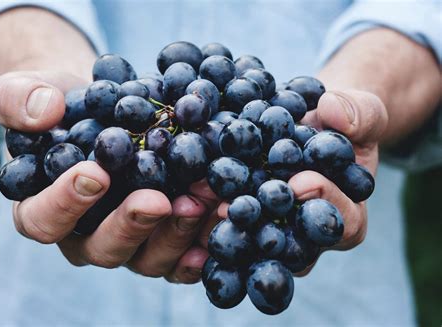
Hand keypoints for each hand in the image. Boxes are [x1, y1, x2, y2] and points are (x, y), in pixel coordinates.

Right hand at [0, 70, 218, 282]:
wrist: (104, 110)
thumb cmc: (62, 106)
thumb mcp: (28, 91)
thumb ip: (20, 99)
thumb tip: (44, 111)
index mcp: (43, 209)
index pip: (44, 220)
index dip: (65, 204)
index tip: (95, 174)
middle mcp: (86, 235)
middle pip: (103, 248)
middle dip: (132, 225)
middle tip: (158, 200)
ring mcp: (129, 241)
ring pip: (148, 258)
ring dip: (177, 233)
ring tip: (202, 200)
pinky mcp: (162, 237)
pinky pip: (182, 255)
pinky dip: (202, 242)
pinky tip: (221, 220)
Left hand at [197, 89, 387, 275]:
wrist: (312, 124)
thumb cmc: (342, 123)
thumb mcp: (362, 112)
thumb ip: (359, 113)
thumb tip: (333, 111)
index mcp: (346, 216)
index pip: (341, 222)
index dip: (324, 203)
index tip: (301, 181)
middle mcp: (307, 235)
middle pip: (290, 245)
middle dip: (263, 224)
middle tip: (235, 207)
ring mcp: (274, 230)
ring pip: (253, 241)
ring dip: (225, 224)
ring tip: (201, 202)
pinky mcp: (246, 219)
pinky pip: (228, 223)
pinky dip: (207, 210)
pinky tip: (185, 196)